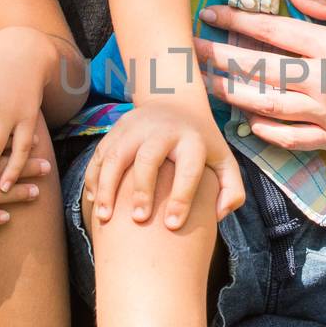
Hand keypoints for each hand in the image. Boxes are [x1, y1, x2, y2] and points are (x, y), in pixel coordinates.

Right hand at [82, 102, 246, 230]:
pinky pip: (100, 155)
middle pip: (149, 158)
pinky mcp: (115, 130)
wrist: (173, 101)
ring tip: (105, 217)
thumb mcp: (223, 159)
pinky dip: (94, 178)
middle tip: (139, 220)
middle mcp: (163, 130)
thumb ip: (231, 189)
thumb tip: (219, 216)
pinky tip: (94, 202)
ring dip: (108, 186)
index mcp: (191, 140)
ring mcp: (135, 128)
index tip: (172, 225)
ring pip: (117, 155)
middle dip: (143, 189)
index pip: (188, 169)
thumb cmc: (200, 142)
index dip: (181, 198)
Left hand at [195, 0, 325, 153]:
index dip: (237, 21)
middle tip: (189, 50)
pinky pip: (289, 138)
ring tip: (207, 83)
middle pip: (258, 68)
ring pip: (265, 105)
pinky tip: (246, 121)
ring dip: (231, 93)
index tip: (211, 13)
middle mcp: (323, 81)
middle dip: (219, 57)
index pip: (273, 31)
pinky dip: (264, 131)